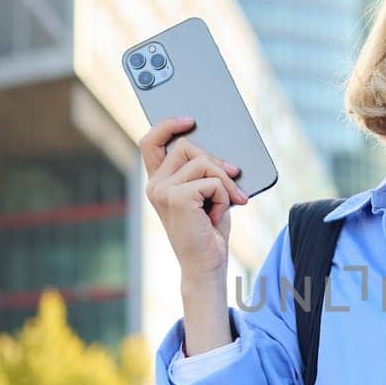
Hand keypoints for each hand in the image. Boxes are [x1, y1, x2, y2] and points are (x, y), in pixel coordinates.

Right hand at [139, 117, 248, 282]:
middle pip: (187, 147)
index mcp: (158, 182)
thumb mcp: (208, 194)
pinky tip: (218, 215)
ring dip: (225, 183)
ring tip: (229, 203)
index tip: (190, 119)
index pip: (151, 142)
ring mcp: (162, 191)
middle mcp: (155, 185)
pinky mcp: (177, 197)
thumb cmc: (209, 231)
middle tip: (234, 178)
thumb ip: (204, 170)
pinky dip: (224, 195)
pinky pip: (212, 180)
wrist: (207, 265)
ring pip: (203, 162)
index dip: (168, 125)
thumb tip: (216, 148)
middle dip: (217, 162)